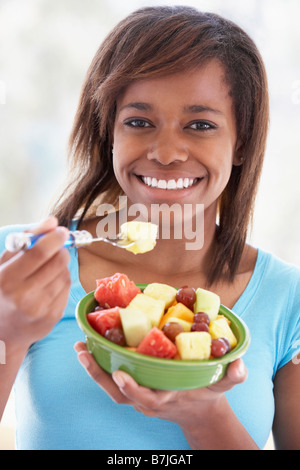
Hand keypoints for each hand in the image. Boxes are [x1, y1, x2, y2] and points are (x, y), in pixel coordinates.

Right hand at [0, 216, 70, 351]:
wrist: (3, 330)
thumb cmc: (2, 290)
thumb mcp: (4, 262)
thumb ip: (27, 237)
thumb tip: (52, 221)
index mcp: (7, 280)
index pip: (39, 253)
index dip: (54, 238)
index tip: (61, 231)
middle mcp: (24, 297)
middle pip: (58, 262)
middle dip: (61, 250)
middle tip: (57, 247)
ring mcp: (41, 309)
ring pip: (65, 274)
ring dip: (60, 266)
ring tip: (46, 270)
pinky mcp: (54, 317)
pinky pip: (67, 288)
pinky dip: (62, 281)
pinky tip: (49, 285)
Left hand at [74, 341, 246, 425]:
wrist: (198, 412)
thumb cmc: (208, 395)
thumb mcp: (224, 385)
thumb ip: (234, 376)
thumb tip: (240, 365)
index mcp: (168, 398)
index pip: (147, 398)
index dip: (133, 389)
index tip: (120, 373)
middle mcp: (149, 400)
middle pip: (118, 394)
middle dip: (99, 375)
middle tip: (82, 352)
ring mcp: (139, 397)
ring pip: (111, 389)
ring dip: (94, 369)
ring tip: (80, 348)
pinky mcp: (135, 389)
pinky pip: (113, 381)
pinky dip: (100, 368)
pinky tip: (91, 349)